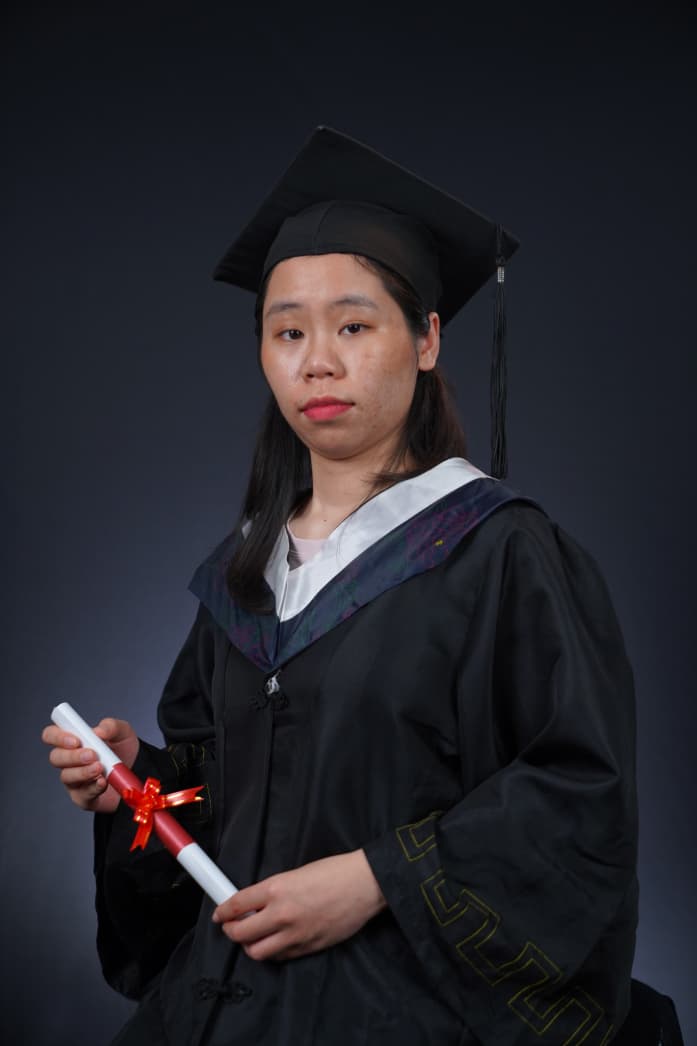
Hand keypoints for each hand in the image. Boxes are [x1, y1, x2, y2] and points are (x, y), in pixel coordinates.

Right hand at [41, 718, 138, 812]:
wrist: (138, 771)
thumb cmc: (124, 749)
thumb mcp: (122, 732)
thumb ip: (111, 726)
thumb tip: (98, 731)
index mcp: (73, 740)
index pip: (51, 735)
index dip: (57, 736)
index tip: (76, 740)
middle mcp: (69, 760)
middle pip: (55, 758)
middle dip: (72, 756)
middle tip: (92, 754)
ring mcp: (74, 780)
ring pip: (66, 776)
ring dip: (83, 772)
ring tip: (100, 768)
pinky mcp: (83, 797)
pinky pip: (82, 795)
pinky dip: (93, 787)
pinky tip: (103, 782)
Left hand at [212, 850, 386, 960]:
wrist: (364, 884)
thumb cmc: (333, 872)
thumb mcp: (296, 873)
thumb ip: (273, 891)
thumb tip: (254, 903)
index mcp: (276, 889)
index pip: (236, 905)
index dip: (222, 911)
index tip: (219, 914)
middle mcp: (281, 914)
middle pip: (240, 934)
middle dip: (231, 931)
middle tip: (231, 927)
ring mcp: (295, 934)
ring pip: (257, 952)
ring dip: (250, 946)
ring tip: (253, 937)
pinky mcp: (309, 947)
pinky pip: (281, 957)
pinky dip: (273, 951)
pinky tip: (275, 942)